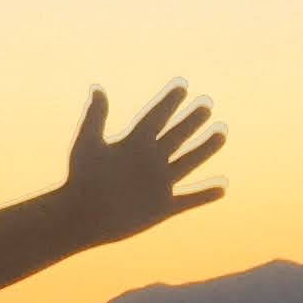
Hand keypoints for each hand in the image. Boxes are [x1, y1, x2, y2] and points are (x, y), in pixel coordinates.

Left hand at [60, 86, 228, 248]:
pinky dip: (205, 194)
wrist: (80, 218)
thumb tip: (97, 88)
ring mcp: (157, 183)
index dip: (168, 101)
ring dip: (205, 148)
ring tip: (222, 133)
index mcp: (132, 144)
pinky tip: (223, 187)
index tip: (182, 84)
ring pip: (188, 162)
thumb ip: (95, 117)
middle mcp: (148, 161)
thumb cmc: (79, 181)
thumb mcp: (87, 145)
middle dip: (191, 120)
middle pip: (176, 136)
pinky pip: (189, 200)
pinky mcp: (162, 208)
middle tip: (206, 103)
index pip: (155, 118)